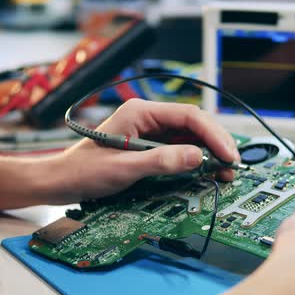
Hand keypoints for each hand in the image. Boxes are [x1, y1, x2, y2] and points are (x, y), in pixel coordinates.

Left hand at [39, 99, 239, 204]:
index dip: (212, 134)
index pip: (188, 116)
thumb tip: (196, 157)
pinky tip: (208, 171)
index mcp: (141, 112)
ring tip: (225, 171)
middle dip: (215, 143)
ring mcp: (151, 133)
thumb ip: (160, 161)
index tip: (227, 153)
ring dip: (209, 153)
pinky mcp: (151, 147)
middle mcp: (149, 118)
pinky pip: (180, 150)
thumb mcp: (123, 167)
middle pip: (194, 125)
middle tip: (232, 164)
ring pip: (191, 138)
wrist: (63, 181)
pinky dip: (196, 161)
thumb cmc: (84, 170)